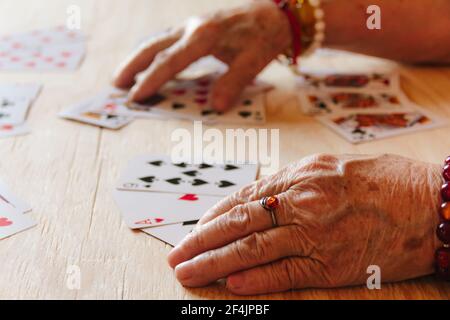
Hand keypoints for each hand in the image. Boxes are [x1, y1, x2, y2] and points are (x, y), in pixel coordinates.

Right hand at [113, 0, 290, 110]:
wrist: (275, 12)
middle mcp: (192, 27)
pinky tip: (149, 62)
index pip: (170, 60)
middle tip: (116, 85)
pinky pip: (166, 40)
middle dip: (133, 65)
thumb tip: (215, 106)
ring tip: (123, 76)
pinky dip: (153, 53)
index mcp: (204, 35)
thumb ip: (233, 82)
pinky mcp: (195, 27)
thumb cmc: (265, 35)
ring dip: (138, 57)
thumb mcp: (254, 60)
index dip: (151, 80)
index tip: (136, 96)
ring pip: (156, 40)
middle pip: (153, 46)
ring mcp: (191, 25)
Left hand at [167, 154, 441, 294]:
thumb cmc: (383, 181)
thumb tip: (260, 200)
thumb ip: (294, 182)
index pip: (244, 198)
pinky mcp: (332, 263)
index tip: (193, 228)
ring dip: (216, 263)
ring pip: (253, 249)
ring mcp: (316, 234)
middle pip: (239, 224)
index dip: (214, 215)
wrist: (430, 202)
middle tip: (176, 255)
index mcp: (301, 175)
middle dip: (201, 241)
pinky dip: (256, 280)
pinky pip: (286, 273)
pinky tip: (231, 285)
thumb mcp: (332, 167)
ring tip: (188, 273)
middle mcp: (303, 201)